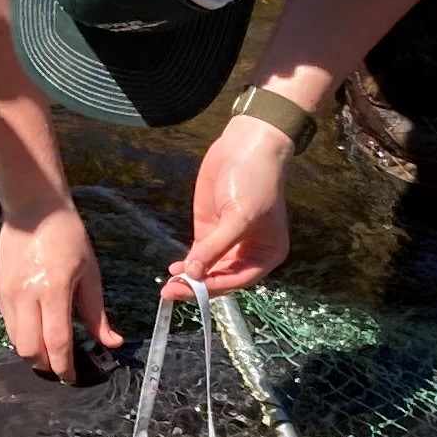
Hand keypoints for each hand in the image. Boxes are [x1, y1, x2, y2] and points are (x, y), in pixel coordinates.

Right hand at [0, 201, 116, 379]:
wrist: (33, 209)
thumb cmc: (68, 237)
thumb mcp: (90, 274)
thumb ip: (97, 314)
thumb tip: (111, 344)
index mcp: (54, 290)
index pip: (57, 342)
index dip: (65, 367)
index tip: (74, 378)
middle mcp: (26, 296)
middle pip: (30, 350)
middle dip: (47, 365)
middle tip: (62, 365)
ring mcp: (8, 294)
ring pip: (15, 341)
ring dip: (33, 352)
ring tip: (49, 349)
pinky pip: (9, 325)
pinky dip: (23, 335)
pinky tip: (37, 329)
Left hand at [169, 113, 296, 301]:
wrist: (245, 145)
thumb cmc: (254, 180)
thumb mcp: (238, 216)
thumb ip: (216, 246)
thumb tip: (193, 273)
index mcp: (266, 253)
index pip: (238, 280)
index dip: (214, 287)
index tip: (191, 290)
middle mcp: (249, 252)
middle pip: (221, 278)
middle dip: (198, 285)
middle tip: (172, 291)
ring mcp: (228, 241)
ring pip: (208, 269)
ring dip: (190, 277)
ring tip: (169, 285)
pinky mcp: (211, 229)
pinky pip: (199, 254)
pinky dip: (187, 264)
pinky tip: (175, 270)